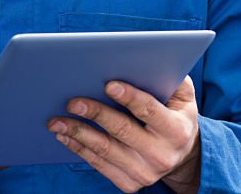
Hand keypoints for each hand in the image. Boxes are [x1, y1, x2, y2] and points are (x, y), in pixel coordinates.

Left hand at [48, 77, 200, 192]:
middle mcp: (162, 155)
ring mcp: (144, 173)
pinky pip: (99, 165)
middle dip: (95, 114)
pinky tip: (65, 135)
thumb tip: (145, 60)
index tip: (108, 84)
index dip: (129, 97)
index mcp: (177, 130)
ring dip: (78, 133)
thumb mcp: (183, 96)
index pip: (149, 110)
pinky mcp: (129, 183)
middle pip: (122, 131)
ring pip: (105, 150)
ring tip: (57, 120)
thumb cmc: (176, 114)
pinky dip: (79, 148)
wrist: (182, 156)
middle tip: (72, 102)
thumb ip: (170, 78)